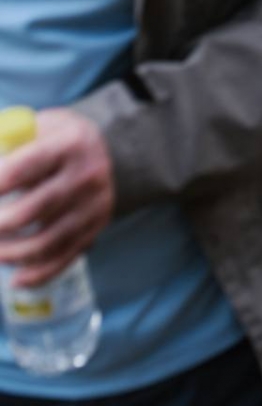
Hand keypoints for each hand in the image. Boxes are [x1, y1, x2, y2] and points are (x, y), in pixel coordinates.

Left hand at [0, 108, 113, 284]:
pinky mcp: (95, 230)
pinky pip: (63, 258)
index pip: (25, 168)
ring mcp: (93, 207)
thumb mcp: (38, 127)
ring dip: (11, 253)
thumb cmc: (58, 141)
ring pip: (47, 242)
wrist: (108, 154)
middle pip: (34, 210)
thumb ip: (8, 144)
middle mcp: (87, 176)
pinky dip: (37, 274)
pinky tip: (16, 278)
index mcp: (70, 144)